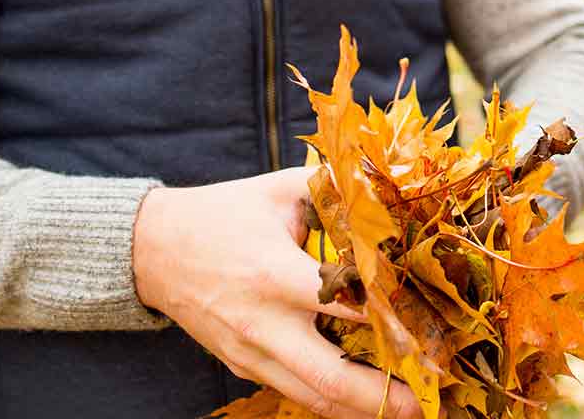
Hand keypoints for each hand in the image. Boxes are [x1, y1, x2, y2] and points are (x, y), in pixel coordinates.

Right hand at [133, 167, 421, 418]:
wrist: (153, 248)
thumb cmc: (226, 213)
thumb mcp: (280, 189)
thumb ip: (335, 188)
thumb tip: (391, 187)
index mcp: (274, 273)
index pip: (343, 306)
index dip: (390, 321)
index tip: (430, 333)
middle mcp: (263, 322)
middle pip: (329, 377)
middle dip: (380, 395)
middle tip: (425, 403)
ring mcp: (250, 351)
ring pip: (311, 397)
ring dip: (359, 408)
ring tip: (404, 409)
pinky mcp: (242, 365)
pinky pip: (292, 391)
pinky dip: (329, 400)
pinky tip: (363, 400)